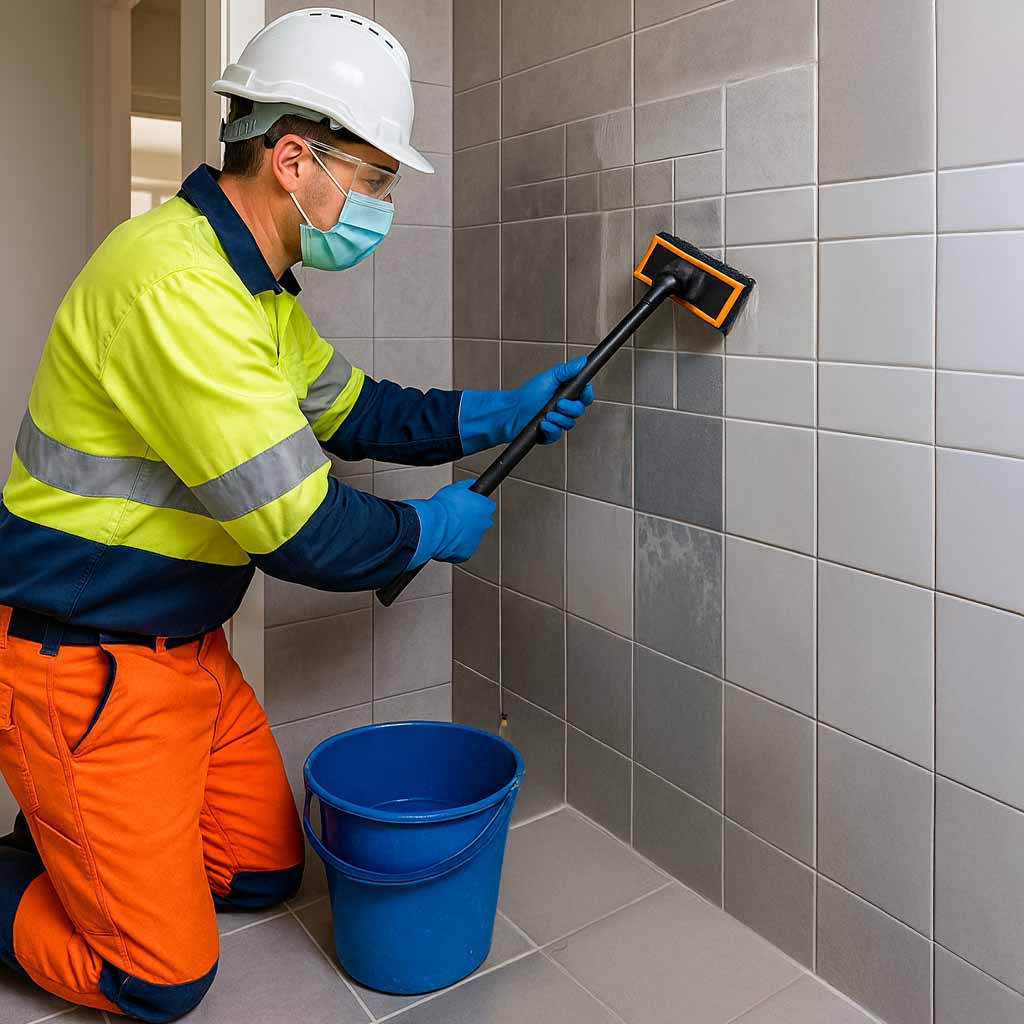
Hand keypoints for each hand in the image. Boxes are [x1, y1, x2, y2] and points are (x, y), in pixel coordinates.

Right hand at [406, 479, 495, 567]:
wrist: (432, 526)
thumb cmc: (443, 508)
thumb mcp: (456, 488)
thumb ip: (468, 487)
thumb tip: (471, 485)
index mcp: (484, 508)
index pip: (487, 506)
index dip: (476, 505)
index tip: (469, 506)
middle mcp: (484, 525)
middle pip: (481, 522)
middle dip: (471, 520)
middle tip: (457, 518)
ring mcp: (475, 540)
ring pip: (472, 536)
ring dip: (463, 533)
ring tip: (448, 529)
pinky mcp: (466, 553)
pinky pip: (462, 549)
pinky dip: (456, 546)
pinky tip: (446, 539)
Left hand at [458, 356, 595, 453]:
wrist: (512, 411)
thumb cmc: (528, 394)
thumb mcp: (549, 377)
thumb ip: (567, 370)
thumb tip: (582, 361)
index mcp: (566, 394)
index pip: (585, 396)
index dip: (587, 394)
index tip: (584, 391)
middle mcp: (564, 408)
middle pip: (579, 410)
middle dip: (570, 408)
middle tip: (558, 403)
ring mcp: (558, 421)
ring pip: (570, 423)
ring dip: (559, 418)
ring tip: (547, 414)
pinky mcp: (551, 433)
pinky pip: (558, 434)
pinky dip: (551, 429)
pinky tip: (543, 423)